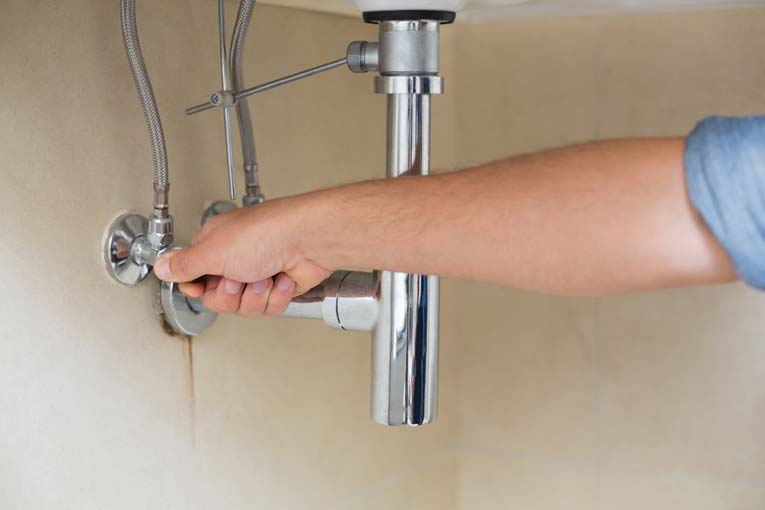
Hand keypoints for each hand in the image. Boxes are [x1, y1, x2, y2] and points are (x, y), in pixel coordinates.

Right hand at [152, 196, 332, 316]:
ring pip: (244, 307)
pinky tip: (282, 279)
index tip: (201, 286)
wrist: (309, 239)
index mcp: (215, 246)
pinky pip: (269, 308)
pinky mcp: (280, 286)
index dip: (197, 289)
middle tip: (239, 277)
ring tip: (265, 275)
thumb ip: (184, 265)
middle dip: (230, 294)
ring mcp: (259, 273)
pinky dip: (276, 296)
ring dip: (256, 295)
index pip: (193, 278)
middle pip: (218, 299)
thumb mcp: (213, 252)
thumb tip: (161, 266)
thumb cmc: (266, 233)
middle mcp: (236, 259)